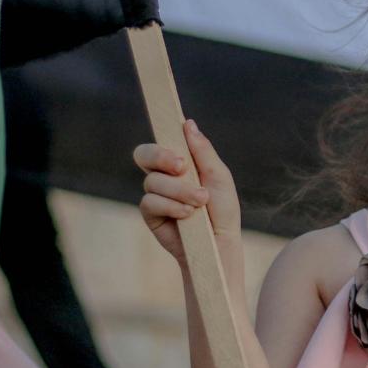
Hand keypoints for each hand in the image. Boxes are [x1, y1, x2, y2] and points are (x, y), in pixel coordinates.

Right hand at [133, 120, 242, 262]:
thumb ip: (203, 151)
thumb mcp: (218, 176)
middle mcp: (164, 175)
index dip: (164, 137)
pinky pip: (150, 201)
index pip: (161, 141)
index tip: (179, 139)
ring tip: (200, 202)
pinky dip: (171, 206)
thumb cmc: (222, 209)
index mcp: (180, 162)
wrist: (220, 243)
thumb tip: (187, 123)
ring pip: (153, 180)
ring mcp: (155, 194)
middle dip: (161, 157)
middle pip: (144, 154)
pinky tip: (187, 215)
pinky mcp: (150, 214)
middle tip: (182, 167)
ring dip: (180, 190)